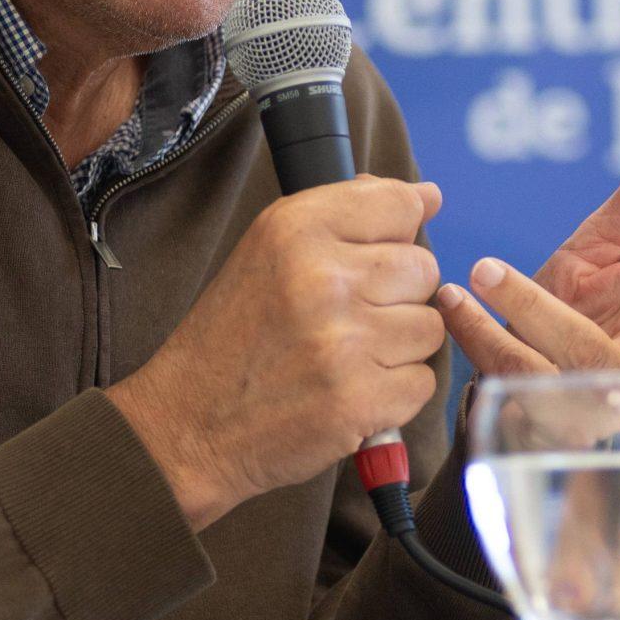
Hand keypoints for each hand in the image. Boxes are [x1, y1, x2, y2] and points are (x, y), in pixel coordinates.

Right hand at [107, 176, 445, 527]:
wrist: (189, 424)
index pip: (400, 204)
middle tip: (346, 318)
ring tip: (347, 356)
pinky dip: (395, 392)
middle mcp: (324, 278)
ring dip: (399, 346)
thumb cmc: (235, 333)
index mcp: (297, 228)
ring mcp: (345, 342)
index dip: (395, 234)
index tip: (370, 257)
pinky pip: (422, 383)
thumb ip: (350, 212)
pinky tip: (351, 390)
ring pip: (430, 327)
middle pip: (424, 268)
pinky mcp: (361, 400)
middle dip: (397, 295)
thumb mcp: (272, 249)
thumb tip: (429, 195)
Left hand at [435, 126, 619, 375]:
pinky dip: (478, 334)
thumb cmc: (576, 311)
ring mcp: (595, 398)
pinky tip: (450, 297)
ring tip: (485, 268)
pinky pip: (510, 377)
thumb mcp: (608, 248)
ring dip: (531, 313)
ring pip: (576, 360)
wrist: (514, 388)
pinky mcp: (541, 420)